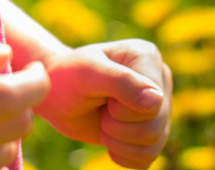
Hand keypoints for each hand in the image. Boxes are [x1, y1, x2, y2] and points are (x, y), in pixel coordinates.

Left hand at [36, 39, 171, 168]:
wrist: (56, 95)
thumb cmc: (67, 76)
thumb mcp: (86, 73)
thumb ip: (121, 82)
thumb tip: (157, 99)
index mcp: (147, 56)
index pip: (154, 103)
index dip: (121, 110)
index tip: (100, 94)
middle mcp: (159, 79)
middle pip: (155, 127)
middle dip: (117, 127)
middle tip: (99, 109)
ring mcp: (158, 106)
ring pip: (153, 146)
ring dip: (118, 142)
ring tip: (102, 121)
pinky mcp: (151, 130)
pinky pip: (147, 159)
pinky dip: (122, 154)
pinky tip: (108, 137)